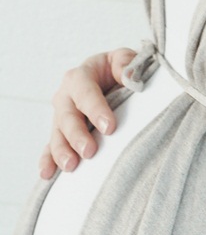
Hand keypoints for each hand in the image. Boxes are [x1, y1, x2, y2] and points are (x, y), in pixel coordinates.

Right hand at [38, 48, 136, 178]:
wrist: (113, 79)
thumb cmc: (120, 69)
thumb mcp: (124, 60)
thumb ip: (127, 64)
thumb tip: (130, 77)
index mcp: (81, 76)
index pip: (85, 91)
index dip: (96, 109)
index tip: (109, 127)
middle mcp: (66, 96)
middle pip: (67, 116)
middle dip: (77, 135)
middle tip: (89, 151)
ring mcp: (62, 116)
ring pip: (57, 134)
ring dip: (61, 151)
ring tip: (70, 166)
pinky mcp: (61, 133)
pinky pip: (51, 147)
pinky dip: (48, 160)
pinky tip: (47, 174)